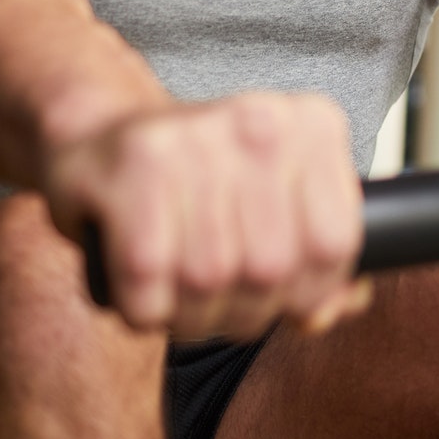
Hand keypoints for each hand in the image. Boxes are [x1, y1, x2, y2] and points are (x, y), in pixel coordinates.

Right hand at [44, 92, 368, 338]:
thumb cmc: (200, 183)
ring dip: (189, 315)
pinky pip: (148, 282)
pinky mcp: (132, 167)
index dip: (306, 292)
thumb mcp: (278, 208)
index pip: (334, 244)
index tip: (279, 293)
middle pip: (270, 270)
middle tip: (215, 300)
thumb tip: (325, 314)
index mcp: (312, 125)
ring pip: (209, 281)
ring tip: (178, 294)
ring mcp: (195, 139)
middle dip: (241, 310)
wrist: (103, 134)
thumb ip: (318, 265)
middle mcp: (260, 123)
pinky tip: (141, 287)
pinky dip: (143, 307)